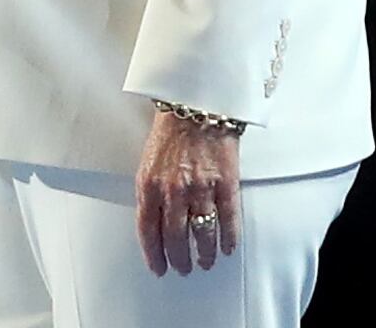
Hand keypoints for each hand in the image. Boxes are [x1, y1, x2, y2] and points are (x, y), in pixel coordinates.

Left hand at [135, 105, 242, 276]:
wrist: (197, 107)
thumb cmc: (171, 134)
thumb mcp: (147, 163)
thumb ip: (149, 193)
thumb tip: (153, 224)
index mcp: (148, 185)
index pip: (148, 231)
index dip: (153, 255)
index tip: (158, 268)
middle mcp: (173, 191)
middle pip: (175, 239)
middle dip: (179, 259)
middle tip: (183, 269)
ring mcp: (200, 189)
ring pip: (203, 235)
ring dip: (204, 254)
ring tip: (205, 262)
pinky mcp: (225, 184)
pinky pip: (228, 220)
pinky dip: (228, 239)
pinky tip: (227, 249)